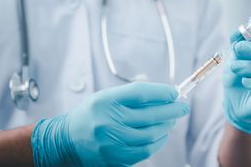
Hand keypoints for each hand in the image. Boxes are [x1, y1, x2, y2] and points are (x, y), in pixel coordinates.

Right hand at [31, 82, 188, 165]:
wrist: (67, 140)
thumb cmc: (91, 114)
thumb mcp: (106, 96)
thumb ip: (132, 94)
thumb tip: (163, 94)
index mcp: (105, 101)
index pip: (140, 93)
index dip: (161, 92)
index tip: (174, 92)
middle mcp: (108, 121)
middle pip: (150, 115)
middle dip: (172, 110)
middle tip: (183, 106)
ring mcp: (112, 142)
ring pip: (151, 135)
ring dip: (167, 126)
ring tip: (172, 120)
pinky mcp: (115, 158)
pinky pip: (145, 151)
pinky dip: (159, 141)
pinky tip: (162, 134)